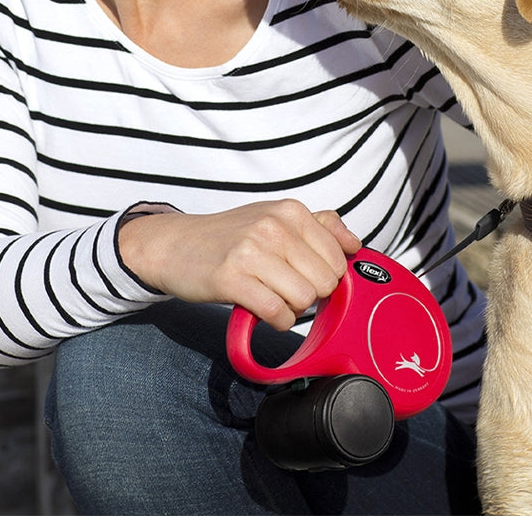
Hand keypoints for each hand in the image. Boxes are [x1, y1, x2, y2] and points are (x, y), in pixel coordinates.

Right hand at [119, 199, 361, 330]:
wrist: (176, 245)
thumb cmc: (231, 236)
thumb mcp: (275, 217)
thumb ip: (320, 226)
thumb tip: (355, 244)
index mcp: (290, 210)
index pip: (338, 257)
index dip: (326, 276)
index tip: (304, 276)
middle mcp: (273, 226)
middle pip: (325, 282)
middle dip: (311, 294)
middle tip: (285, 288)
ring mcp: (252, 251)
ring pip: (305, 300)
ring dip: (292, 309)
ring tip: (272, 297)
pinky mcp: (232, 279)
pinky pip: (277, 313)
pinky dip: (276, 321)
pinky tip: (263, 311)